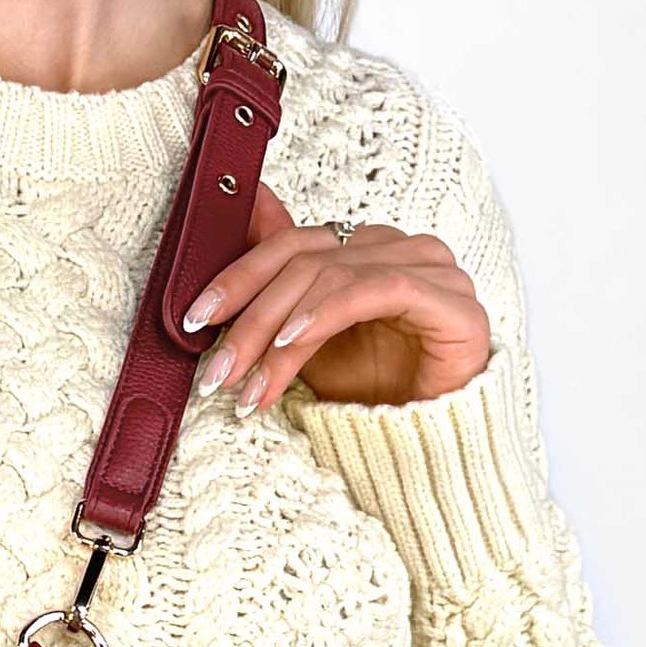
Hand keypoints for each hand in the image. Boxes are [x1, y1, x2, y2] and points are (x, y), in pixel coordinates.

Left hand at [182, 181, 490, 413]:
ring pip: (332, 277)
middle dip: (250, 320)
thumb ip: (276, 282)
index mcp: (364, 246)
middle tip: (217, 369)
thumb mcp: (302, 337)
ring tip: (249, 381)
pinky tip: (293, 342)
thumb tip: (241, 209)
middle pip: (305, 261)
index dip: (237, 278)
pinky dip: (326, 314)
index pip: (289, 244)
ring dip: (278, 333)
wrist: (425, 437)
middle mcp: (399, 246)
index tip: (194, 320)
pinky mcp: (451, 299)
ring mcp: (431, 267)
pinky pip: (377, 289)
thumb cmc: (370, 386)